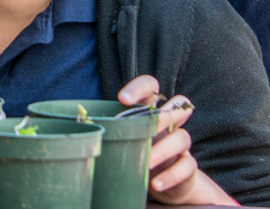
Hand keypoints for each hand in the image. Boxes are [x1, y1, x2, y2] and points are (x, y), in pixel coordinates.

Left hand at [118, 76, 230, 205]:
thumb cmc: (136, 151)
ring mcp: (180, 143)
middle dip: (161, 117)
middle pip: (178, 105)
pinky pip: (187, 166)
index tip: (122, 98)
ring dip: (163, 150)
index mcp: (150, 110)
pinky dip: (171, 176)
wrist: (163, 182)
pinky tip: (155, 184)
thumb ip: (112, 128)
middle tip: (144, 130)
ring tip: (146, 163)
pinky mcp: (187, 165)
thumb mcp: (124, 137)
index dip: (140, 87)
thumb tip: (81, 124)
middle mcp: (169, 123)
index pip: (151, 86)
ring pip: (182, 137)